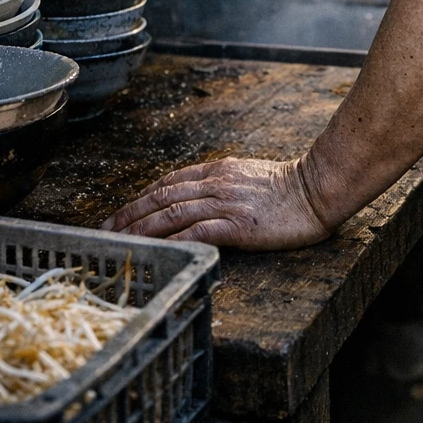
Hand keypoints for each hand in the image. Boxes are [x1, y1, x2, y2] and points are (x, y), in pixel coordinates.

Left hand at [100, 156, 330, 247]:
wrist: (317, 190)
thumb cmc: (289, 188)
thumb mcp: (247, 177)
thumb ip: (222, 185)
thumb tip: (198, 198)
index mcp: (217, 171)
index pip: (168, 182)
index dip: (140, 198)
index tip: (120, 213)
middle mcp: (216, 183)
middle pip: (161, 196)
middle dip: (129, 213)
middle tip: (105, 230)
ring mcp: (225, 203)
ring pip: (172, 213)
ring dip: (142, 228)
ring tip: (120, 242)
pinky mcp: (237, 225)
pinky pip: (197, 232)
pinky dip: (173, 241)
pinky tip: (158, 251)